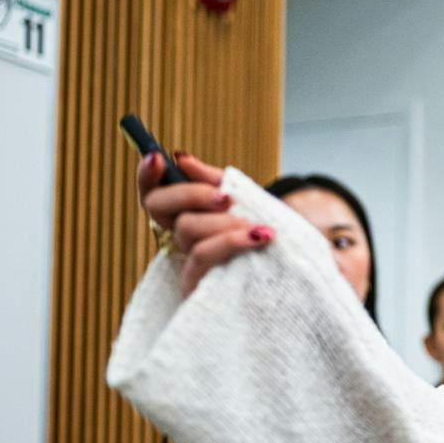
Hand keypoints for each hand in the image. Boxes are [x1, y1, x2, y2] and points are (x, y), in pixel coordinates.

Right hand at [137, 150, 274, 296]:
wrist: (297, 265)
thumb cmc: (267, 230)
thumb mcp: (245, 200)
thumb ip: (213, 180)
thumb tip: (180, 158)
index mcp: (187, 214)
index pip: (153, 193)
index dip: (146, 175)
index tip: (157, 157)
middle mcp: (181, 238)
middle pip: (158, 206)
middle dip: (190, 194)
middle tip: (224, 198)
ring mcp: (187, 262)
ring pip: (186, 228)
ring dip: (222, 221)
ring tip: (257, 225)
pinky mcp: (197, 286)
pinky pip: (204, 255)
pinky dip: (232, 241)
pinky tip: (261, 236)